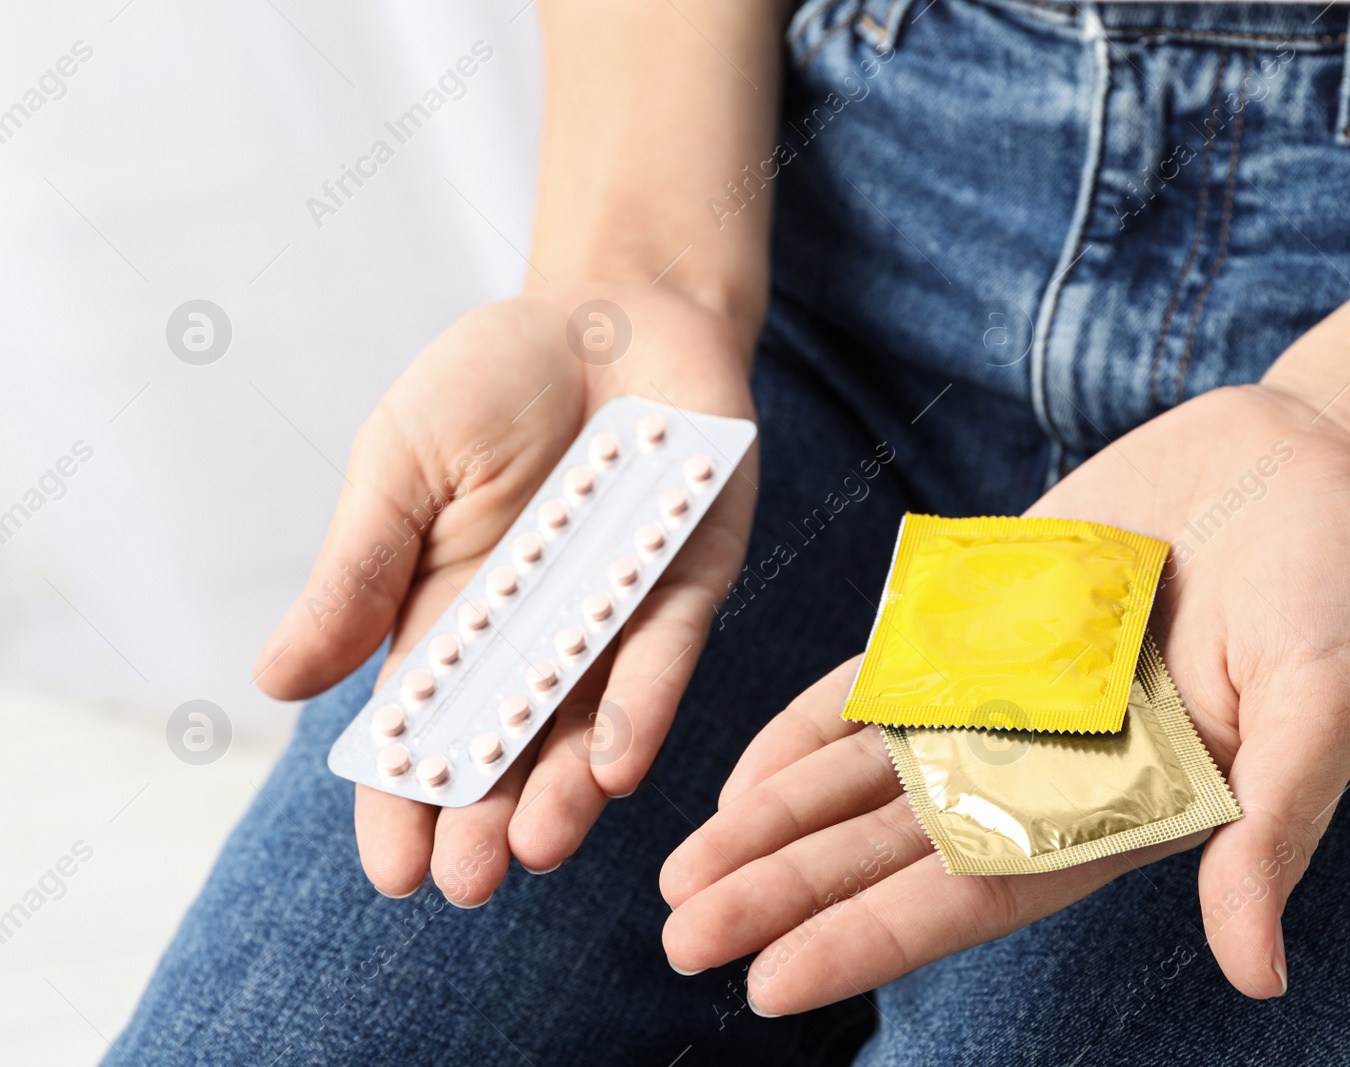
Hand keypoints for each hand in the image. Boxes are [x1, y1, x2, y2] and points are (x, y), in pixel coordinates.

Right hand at [254, 280, 756, 903]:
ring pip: (590, 721)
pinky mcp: (688, 580)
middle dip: (486, 816)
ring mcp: (614, 613)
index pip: (423, 727)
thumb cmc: (494, 380)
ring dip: (566, 788)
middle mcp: (535, 632)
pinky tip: (618, 764)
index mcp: (449, 613)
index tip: (391, 869)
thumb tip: (277, 683)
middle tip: (464, 884)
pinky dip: (643, 704)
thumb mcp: (401, 464)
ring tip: (539, 850)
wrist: (613, 307)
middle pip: (507, 744)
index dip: (406, 797)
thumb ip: (357, 572)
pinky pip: (666, 653)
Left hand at [659, 382, 1349, 1011]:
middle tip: (681, 937)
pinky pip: (876, 689)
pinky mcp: (979, 629)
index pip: (977, 895)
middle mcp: (1047, 770)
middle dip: (789, 892)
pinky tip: (741, 776)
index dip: (872, 937)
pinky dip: (807, 730)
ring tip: (680, 874)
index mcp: (1122, 809)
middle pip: (893, 849)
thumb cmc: (1339, 582)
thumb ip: (1273, 822)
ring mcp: (1003, 699)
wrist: (1306, 462)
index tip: (769, 980)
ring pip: (865, 778)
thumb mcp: (1326, 699)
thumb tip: (1259, 970)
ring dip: (774, 824)